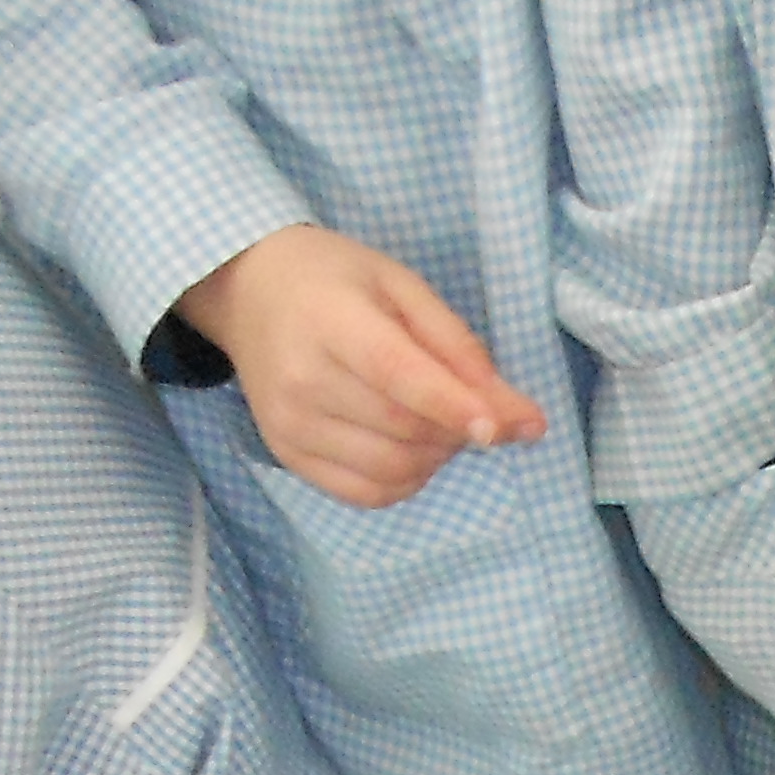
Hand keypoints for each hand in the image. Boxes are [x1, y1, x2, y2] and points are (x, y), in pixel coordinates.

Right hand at [179, 225, 546, 506]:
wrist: (250, 290)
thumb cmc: (336, 280)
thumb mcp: (403, 288)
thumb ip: (463, 351)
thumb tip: (524, 420)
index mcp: (330, 320)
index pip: (398, 376)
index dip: (454, 406)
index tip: (505, 428)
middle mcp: (301, 379)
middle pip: (405, 429)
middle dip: (458, 429)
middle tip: (470, 406)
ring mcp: (289, 424)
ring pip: (393, 469)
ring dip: (436, 456)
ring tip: (435, 420)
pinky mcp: (287, 454)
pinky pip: (367, 494)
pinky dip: (406, 480)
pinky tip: (409, 448)